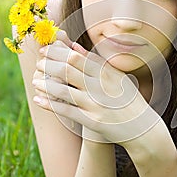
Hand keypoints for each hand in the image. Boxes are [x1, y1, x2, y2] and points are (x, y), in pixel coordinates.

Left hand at [32, 31, 159, 143]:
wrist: (142, 128)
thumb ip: (96, 63)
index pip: (76, 57)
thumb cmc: (128, 100)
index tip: (45, 50)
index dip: (57, 52)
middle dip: (49, 64)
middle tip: (38, 63)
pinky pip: (67, 111)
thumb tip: (75, 48)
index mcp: (107, 72)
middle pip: (68, 70)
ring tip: (34, 80)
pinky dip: (51, 104)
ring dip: (45, 84)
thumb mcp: (116, 77)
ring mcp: (96, 103)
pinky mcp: (92, 120)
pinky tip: (39, 100)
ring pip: (64, 90)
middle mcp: (101, 86)